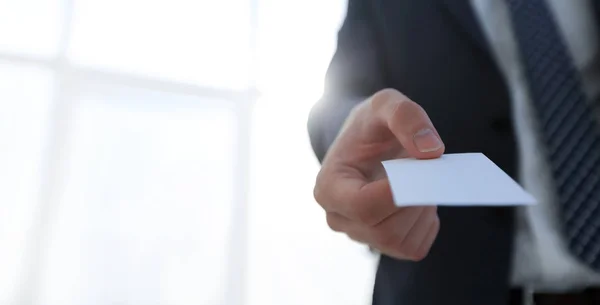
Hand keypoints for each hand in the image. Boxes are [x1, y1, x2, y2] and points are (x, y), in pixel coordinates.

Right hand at [313, 89, 444, 260]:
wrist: (367, 142)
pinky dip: (426, 224)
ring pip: (400, 242)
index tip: (422, 169)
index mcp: (329, 187)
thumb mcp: (385, 103)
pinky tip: (420, 200)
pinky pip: (414, 248)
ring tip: (420, 181)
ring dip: (422, 211)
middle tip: (428, 170)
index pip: (363, 206)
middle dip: (415, 202)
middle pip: (385, 230)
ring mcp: (360, 235)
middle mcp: (339, 218)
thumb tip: (432, 151)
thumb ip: (406, 117)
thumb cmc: (371, 125)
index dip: (398, 194)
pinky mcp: (383, 244)